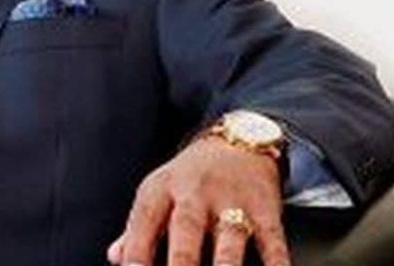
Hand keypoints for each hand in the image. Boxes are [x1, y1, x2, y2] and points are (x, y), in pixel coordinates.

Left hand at [106, 136, 290, 265]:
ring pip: (230, 237)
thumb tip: (117, 257)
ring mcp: (233, 201)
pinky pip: (272, 241)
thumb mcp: (158, 192)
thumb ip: (137, 229)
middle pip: (186, 228)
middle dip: (181, 262)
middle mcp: (196, 193)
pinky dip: (276, 263)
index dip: (136, 248)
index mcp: (163, 189)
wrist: (238, 141)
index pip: (144, 219)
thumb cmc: (191, 177)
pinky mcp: (265, 210)